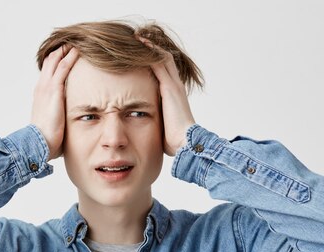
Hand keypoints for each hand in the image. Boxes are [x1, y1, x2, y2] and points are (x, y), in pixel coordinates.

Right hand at [30, 45, 79, 160]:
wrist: (38, 143)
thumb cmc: (46, 138)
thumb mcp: (51, 122)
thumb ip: (57, 115)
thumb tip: (66, 120)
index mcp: (40, 94)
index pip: (48, 71)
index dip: (57, 60)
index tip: (67, 53)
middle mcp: (41, 87)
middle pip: (51, 61)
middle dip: (62, 51)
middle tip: (73, 43)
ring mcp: (46, 87)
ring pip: (56, 61)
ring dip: (66, 50)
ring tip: (77, 42)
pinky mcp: (54, 90)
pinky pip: (62, 68)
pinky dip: (69, 58)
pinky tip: (77, 51)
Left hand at [137, 36, 195, 155]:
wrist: (185, 141)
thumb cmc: (173, 139)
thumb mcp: (163, 125)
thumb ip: (156, 119)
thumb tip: (145, 126)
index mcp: (174, 95)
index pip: (165, 72)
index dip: (154, 61)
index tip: (141, 55)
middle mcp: (176, 86)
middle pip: (165, 60)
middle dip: (152, 50)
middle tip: (139, 41)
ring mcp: (174, 85)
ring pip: (163, 58)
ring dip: (151, 47)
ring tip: (138, 38)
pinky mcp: (169, 87)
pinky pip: (160, 63)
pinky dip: (151, 53)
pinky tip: (141, 45)